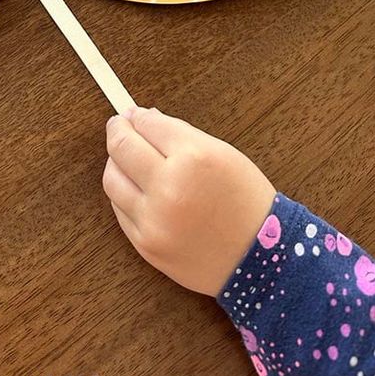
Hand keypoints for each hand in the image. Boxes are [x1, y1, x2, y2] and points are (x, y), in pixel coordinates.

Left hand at [103, 106, 275, 296]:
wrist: (263, 261)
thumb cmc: (246, 202)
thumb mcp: (223, 154)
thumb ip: (180, 134)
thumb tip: (144, 119)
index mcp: (194, 158)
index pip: (147, 124)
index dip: (137, 116)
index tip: (133, 114)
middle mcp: (170, 187)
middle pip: (121, 147)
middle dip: (117, 130)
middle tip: (119, 126)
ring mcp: (154, 219)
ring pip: (112, 179)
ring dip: (115, 163)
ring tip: (126, 158)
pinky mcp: (146, 244)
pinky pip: (120, 209)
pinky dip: (123, 193)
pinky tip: (135, 187)